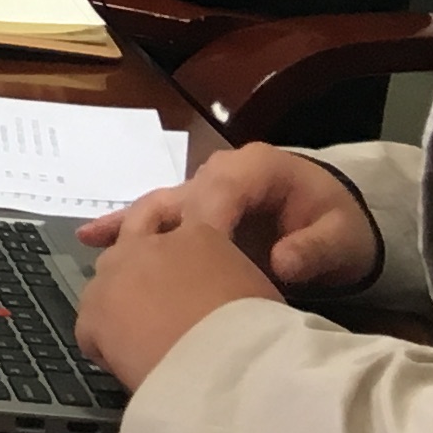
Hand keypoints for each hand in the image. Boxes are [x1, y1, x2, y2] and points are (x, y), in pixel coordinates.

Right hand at [73, 145, 371, 386]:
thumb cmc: (341, 226)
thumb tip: (282, 265)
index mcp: (255, 167)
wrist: (342, 221)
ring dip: (128, 227)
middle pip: (178, 196)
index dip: (202, 222)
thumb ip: (315, 249)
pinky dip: (128, 229)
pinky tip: (91, 238)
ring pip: (159, 206)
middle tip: (122, 257)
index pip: (219, 189)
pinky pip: (158, 217)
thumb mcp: (341, 237)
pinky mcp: (196, 212)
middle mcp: (221, 172)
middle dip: (150, 225)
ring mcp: (204, 190)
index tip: (188, 262)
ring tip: (90, 242)